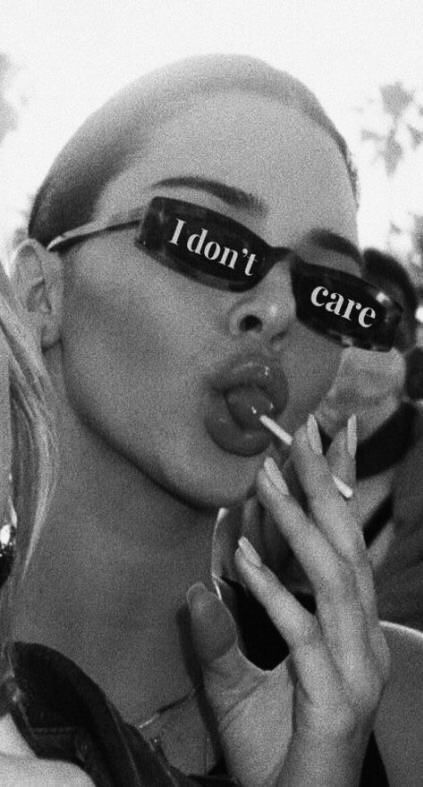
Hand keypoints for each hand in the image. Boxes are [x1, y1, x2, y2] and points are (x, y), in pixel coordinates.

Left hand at [187, 416, 389, 786]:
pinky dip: (274, 592)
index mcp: (349, 630)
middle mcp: (362, 642)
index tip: (328, 437)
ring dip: (297, 526)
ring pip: (334, 580)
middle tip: (299, 431)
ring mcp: (356, 670)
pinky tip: (242, 557)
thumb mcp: (237, 689)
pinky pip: (305, 635)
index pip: (348, 546)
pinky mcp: (337, 700)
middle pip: (348, 548)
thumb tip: (194, 590)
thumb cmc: (276, 753)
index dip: (340, 491)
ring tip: (265, 478)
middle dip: (324, 486)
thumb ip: (220, 639)